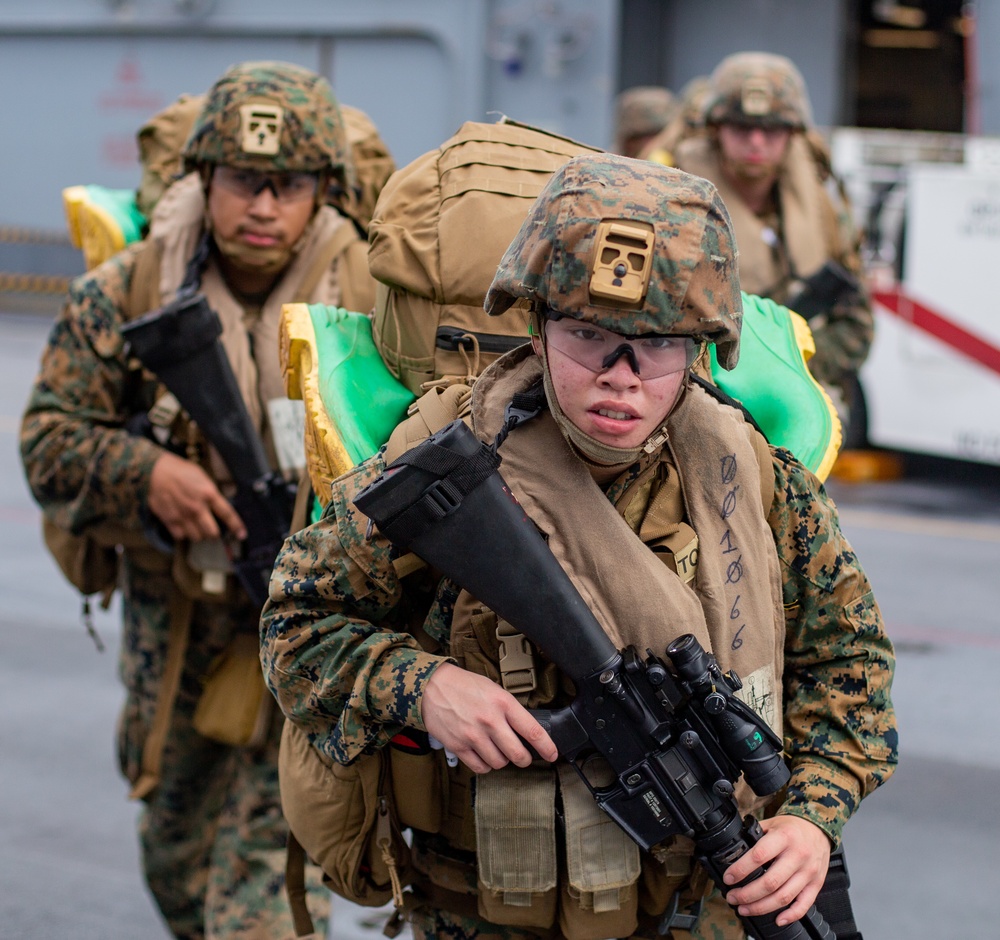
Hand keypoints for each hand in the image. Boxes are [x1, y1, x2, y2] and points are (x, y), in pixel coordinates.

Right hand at [148, 451, 245, 542]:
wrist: (154, 471)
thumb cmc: (179, 470)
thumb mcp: (202, 477)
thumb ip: (211, 492)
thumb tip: (218, 505)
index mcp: (209, 494)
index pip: (227, 514)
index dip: (236, 526)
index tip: (242, 534)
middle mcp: (197, 508)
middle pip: (213, 533)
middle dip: (215, 533)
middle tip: (212, 528)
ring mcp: (183, 516)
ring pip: (198, 537)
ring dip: (199, 534)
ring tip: (196, 525)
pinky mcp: (169, 521)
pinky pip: (181, 536)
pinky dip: (183, 534)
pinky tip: (183, 525)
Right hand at [420, 662, 558, 772]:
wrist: (432, 687)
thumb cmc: (464, 686)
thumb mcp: (493, 689)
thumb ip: (509, 709)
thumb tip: (524, 731)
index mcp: (503, 703)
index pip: (533, 730)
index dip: (546, 747)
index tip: (552, 754)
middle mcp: (491, 721)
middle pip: (518, 754)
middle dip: (524, 759)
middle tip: (522, 756)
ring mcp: (474, 735)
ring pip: (500, 763)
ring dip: (502, 760)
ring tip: (496, 749)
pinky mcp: (459, 746)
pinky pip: (480, 767)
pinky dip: (485, 765)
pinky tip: (483, 754)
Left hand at [723, 815, 830, 926]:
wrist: (819, 829)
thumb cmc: (792, 827)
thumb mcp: (771, 824)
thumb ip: (754, 835)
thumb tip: (732, 850)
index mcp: (784, 837)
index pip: (758, 856)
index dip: (740, 869)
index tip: (728, 878)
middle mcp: (797, 855)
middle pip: (770, 882)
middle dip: (747, 894)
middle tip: (732, 898)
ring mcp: (808, 872)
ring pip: (784, 897)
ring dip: (761, 907)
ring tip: (744, 909)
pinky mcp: (816, 884)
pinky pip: (804, 905)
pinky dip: (790, 916)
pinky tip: (776, 919)